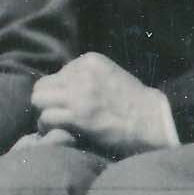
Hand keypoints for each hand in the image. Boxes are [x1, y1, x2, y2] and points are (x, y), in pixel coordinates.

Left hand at [32, 54, 178, 157]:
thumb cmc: (135, 105)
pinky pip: (46, 118)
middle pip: (42, 86)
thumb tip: (61, 89)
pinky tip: (62, 133)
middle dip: (47, 103)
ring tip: (58, 126)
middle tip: (59, 117)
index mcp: (90, 60)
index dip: (62, 93)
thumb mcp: (110, 77)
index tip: (73, 107)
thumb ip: (86, 78)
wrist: (154, 122)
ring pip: (39, 100)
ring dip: (45, 115)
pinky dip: (48, 128)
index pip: (58, 74)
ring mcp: (78, 93)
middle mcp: (81, 73)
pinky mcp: (77, 115)